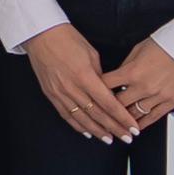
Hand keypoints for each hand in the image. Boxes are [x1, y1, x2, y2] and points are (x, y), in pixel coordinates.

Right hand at [22, 25, 132, 147]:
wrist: (41, 35)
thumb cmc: (67, 39)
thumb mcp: (91, 54)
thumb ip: (100, 75)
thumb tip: (107, 91)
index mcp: (85, 76)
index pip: (108, 103)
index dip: (122, 118)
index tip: (132, 127)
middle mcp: (72, 88)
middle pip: (97, 114)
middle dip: (114, 128)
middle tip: (126, 138)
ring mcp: (60, 93)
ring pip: (82, 118)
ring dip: (97, 131)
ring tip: (110, 139)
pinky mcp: (51, 94)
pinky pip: (66, 115)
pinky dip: (78, 125)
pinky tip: (88, 132)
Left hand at [103, 40, 173, 130]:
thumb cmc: (165, 45)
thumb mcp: (137, 51)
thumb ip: (125, 67)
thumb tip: (115, 80)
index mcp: (132, 72)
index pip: (106, 86)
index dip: (95, 90)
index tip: (91, 95)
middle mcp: (144, 86)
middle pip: (117, 105)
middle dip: (107, 110)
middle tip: (101, 115)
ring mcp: (158, 96)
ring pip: (134, 114)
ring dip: (123, 121)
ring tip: (115, 125)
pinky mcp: (171, 101)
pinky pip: (153, 117)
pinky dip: (141, 124)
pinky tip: (134, 128)